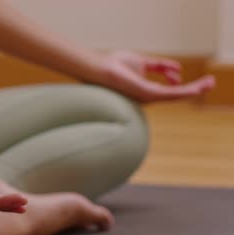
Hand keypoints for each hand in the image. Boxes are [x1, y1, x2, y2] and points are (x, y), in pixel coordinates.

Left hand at [100, 51, 214, 101]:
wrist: (101, 69)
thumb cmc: (115, 65)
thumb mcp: (142, 62)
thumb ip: (159, 65)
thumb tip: (176, 68)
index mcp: (146, 89)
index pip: (168, 89)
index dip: (180, 83)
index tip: (183, 74)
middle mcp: (147, 96)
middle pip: (175, 94)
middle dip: (192, 89)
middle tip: (209, 83)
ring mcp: (148, 96)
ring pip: (176, 95)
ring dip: (194, 89)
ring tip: (208, 84)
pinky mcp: (148, 94)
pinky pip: (171, 94)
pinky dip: (185, 91)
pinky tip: (196, 88)